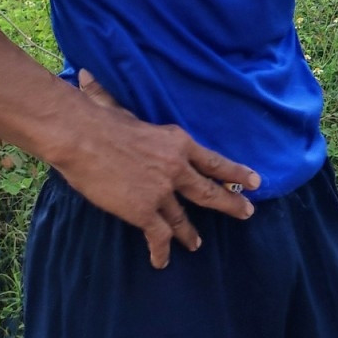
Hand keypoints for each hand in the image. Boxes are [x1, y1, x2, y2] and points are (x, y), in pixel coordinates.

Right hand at [53, 69, 261, 268]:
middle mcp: (177, 167)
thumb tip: (90, 77)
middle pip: (209, 190)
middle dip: (230, 203)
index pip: (213, 160)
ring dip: (189, 233)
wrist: (82, 137)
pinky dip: (161, 249)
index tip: (255, 182)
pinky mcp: (144, 210)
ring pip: (183, 217)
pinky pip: (159, 235)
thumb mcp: (123, 111)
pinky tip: (161, 261)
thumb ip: (119, 106)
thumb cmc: (98, 119)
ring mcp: (162, 191)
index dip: (235, 172)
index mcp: (177, 141)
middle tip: (247, 212)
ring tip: (196, 244)